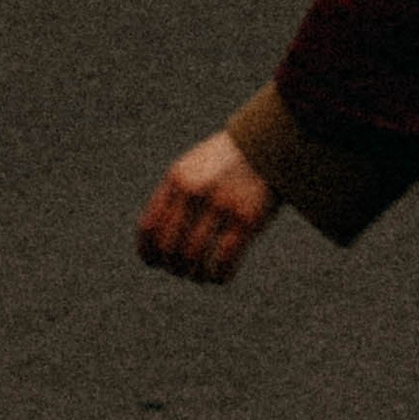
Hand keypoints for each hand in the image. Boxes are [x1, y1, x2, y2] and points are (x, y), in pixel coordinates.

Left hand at [137, 129, 279, 285]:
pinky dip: (218, 275)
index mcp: (177, 179)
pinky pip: (224, 260)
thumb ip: (174, 197)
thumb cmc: (227, 162)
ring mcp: (221, 205)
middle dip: (172, 266)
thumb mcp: (193, 168)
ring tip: (200, 275)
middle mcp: (195, 192)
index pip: (149, 227)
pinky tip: (219, 276)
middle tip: (181, 270)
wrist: (270, 143)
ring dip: (195, 274)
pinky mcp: (247, 219)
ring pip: (194, 257)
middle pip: (169, 247)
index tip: (155, 262)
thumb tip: (155, 241)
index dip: (148, 252)